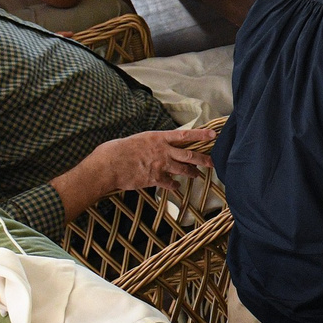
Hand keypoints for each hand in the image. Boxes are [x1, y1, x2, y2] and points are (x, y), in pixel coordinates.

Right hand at [89, 127, 211, 193]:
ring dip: (192, 173)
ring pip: (183, 170)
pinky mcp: (155, 179)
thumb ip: (151, 143)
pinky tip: (176, 187)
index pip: (184, 135)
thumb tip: (156, 145)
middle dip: (203, 159)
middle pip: (189, 155)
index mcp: (158, 137)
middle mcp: (163, 151)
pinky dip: (175, 186)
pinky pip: (171, 183)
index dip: (200, 135)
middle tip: (213, 162)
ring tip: (197, 175)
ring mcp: (160, 165)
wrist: (109, 165)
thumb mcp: (138, 139)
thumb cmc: (118, 149)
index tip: (213, 135)